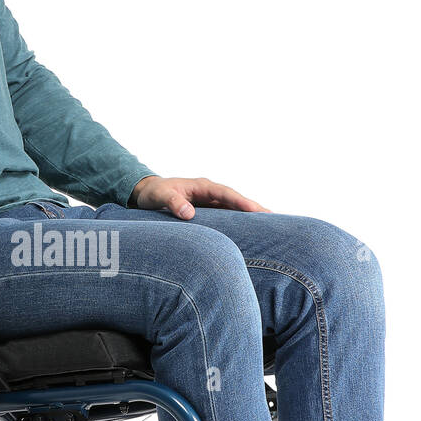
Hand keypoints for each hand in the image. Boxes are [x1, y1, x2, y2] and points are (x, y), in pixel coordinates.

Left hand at [128, 175, 269, 218]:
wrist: (147, 193)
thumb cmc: (154, 193)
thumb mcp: (160, 196)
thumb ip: (174, 203)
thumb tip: (189, 214)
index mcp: (202, 186)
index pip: (225, 193)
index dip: (241, 202)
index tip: (255, 210)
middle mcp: (210, 193)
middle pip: (235, 201)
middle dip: (253, 208)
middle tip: (273, 217)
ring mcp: (210, 202)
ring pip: (233, 209)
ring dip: (249, 217)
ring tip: (269, 226)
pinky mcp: (208, 212)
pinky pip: (226, 217)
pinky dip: (238, 223)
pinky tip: (248, 233)